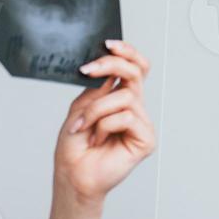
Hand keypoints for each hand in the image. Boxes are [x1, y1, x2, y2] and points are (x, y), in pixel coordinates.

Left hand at [54, 39, 156, 205]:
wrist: (72, 175)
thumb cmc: (74, 147)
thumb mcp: (79, 109)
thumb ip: (97, 89)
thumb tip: (110, 71)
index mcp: (118, 98)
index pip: (133, 68)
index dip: (127, 52)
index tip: (107, 43)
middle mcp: (133, 108)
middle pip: (135, 73)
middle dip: (111, 65)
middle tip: (87, 69)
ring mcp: (141, 123)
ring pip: (125, 97)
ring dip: (96, 110)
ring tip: (82, 127)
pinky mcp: (146, 139)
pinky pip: (127, 117)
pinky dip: (105, 126)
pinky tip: (97, 140)